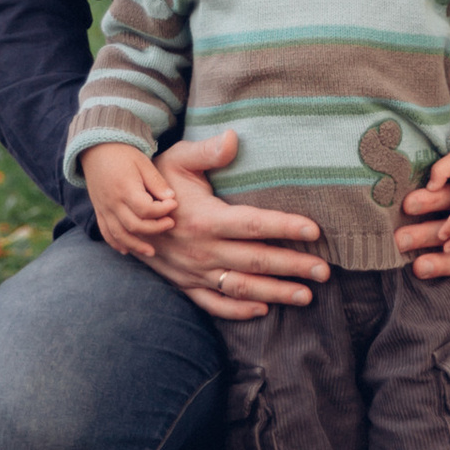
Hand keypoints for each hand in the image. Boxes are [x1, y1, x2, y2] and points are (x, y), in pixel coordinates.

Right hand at [79, 143, 176, 260]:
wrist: (96, 149)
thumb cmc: (123, 154)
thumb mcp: (143, 163)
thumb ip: (156, 183)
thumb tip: (172, 199)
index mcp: (125, 188)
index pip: (145, 209)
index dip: (162, 211)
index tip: (174, 205)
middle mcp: (113, 202)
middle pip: (134, 225)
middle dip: (155, 228)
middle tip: (170, 223)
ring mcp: (104, 209)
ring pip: (119, 235)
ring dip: (136, 246)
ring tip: (152, 252)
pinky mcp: (99, 211)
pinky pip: (105, 232)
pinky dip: (116, 243)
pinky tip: (127, 250)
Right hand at [120, 128, 327, 316]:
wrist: (125, 212)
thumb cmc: (158, 180)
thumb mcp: (178, 158)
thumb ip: (207, 151)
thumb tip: (234, 137)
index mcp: (205, 218)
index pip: (253, 224)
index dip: (285, 227)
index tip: (314, 231)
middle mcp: (202, 249)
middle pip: (255, 260)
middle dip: (292, 266)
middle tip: (324, 271)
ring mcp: (193, 271)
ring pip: (240, 287)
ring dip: (274, 293)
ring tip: (306, 296)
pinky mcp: (184, 284)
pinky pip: (213, 304)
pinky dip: (238, 311)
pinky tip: (263, 311)